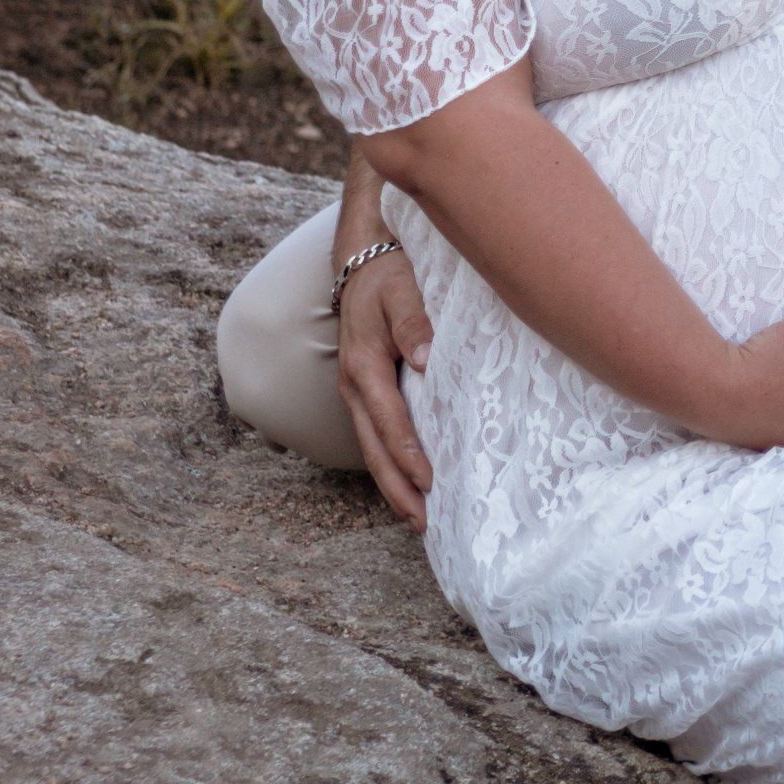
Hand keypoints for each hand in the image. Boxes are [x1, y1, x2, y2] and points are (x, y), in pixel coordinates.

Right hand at [336, 249, 435, 530]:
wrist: (363, 259)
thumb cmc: (389, 273)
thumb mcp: (402, 288)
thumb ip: (414, 321)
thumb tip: (428, 359)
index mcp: (364, 365)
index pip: (389, 419)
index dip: (408, 453)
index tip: (429, 483)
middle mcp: (353, 384)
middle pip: (374, 447)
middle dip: (396, 488)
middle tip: (422, 524)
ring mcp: (355, 390)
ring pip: (372, 446)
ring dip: (392, 483)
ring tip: (416, 518)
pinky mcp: (365, 390)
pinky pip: (375, 434)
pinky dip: (390, 462)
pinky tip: (409, 482)